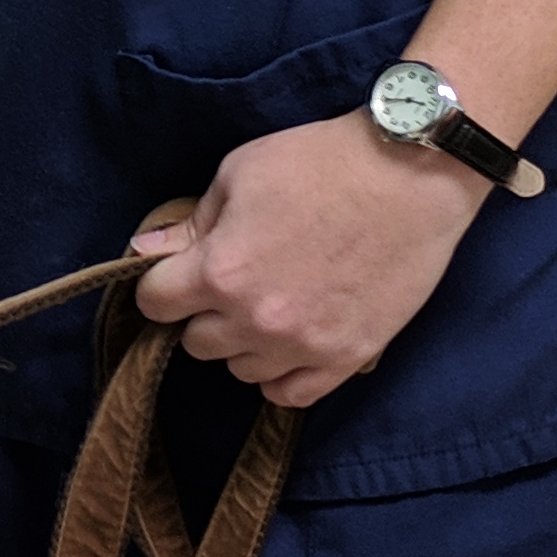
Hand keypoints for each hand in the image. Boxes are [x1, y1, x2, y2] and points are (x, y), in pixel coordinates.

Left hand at [129, 112, 486, 404]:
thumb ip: (190, 223)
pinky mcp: (346, 358)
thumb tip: (145, 251)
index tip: (180, 272)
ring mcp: (303, 346)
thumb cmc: (322, 162)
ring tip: (271, 303)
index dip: (162, 284)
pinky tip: (290, 342)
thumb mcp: (240, 173)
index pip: (154, 303)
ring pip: (240, 370)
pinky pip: (289, 394)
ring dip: (244, 342)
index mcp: (221, 271)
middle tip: (234, 281)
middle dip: (205, 311)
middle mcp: (256, 319)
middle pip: (196, 342)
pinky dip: (281, 373)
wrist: (412, 175)